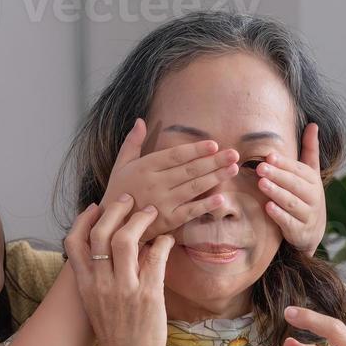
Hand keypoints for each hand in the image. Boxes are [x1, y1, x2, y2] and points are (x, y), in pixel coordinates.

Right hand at [64, 194, 174, 345]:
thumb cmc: (114, 332)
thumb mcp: (95, 302)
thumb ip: (100, 275)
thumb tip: (114, 245)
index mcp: (85, 285)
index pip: (73, 243)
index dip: (83, 220)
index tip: (95, 207)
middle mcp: (101, 284)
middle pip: (101, 233)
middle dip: (115, 210)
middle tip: (129, 199)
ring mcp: (124, 289)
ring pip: (126, 240)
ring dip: (140, 220)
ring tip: (151, 213)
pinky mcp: (148, 296)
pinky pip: (156, 257)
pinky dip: (163, 242)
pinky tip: (168, 239)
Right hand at [100, 119, 241, 239]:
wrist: (111, 225)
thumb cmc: (118, 192)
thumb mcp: (120, 165)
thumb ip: (132, 142)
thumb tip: (140, 120)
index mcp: (145, 167)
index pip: (175, 155)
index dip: (196, 150)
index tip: (214, 144)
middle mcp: (155, 183)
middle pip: (189, 170)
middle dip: (214, 161)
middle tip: (234, 154)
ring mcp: (162, 203)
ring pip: (193, 188)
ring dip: (215, 178)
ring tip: (233, 170)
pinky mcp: (167, 221)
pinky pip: (190, 212)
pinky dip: (205, 206)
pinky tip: (221, 198)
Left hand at [255, 122, 325, 255]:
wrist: (312, 231)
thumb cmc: (305, 196)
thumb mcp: (310, 174)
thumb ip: (310, 150)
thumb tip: (313, 124)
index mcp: (313, 180)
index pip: (299, 170)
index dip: (284, 163)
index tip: (269, 156)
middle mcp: (313, 197)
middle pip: (295, 184)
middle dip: (278, 176)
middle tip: (260, 168)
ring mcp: (308, 215)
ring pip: (292, 203)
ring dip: (277, 193)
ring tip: (261, 184)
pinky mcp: (300, 231)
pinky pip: (289, 222)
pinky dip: (279, 215)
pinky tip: (267, 207)